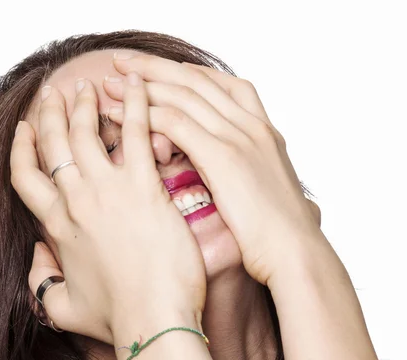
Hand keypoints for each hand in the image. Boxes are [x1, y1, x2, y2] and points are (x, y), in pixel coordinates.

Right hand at [10, 73, 205, 343]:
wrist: (152, 322)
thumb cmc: (116, 319)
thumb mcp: (63, 309)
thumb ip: (40, 283)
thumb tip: (35, 258)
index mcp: (56, 227)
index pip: (26, 178)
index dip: (22, 150)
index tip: (26, 131)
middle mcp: (75, 203)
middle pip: (54, 146)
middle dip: (52, 115)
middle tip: (56, 94)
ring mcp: (108, 192)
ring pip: (86, 133)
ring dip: (86, 104)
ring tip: (89, 86)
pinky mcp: (144, 188)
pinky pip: (137, 134)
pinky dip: (135, 105)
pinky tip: (136, 85)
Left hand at [105, 54, 322, 285]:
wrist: (297, 253)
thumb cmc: (280, 235)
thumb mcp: (266, 193)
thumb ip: (250, 175)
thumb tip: (238, 179)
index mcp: (264, 132)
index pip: (224, 85)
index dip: (189, 73)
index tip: (162, 69)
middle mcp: (252, 126)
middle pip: (197, 80)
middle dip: (155, 67)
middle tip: (123, 60)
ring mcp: (239, 138)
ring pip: (183, 95)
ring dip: (141, 86)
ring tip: (109, 83)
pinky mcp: (224, 157)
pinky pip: (176, 123)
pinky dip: (143, 115)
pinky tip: (118, 115)